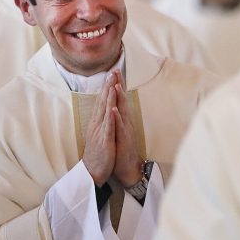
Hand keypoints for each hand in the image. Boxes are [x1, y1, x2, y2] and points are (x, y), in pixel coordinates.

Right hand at [82, 77, 115, 186]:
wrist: (92, 172)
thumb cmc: (97, 153)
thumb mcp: (98, 133)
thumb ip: (101, 121)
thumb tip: (104, 109)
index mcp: (97, 122)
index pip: (102, 101)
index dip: (106, 87)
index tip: (111, 73)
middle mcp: (97, 124)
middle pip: (102, 102)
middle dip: (108, 86)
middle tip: (112, 71)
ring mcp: (100, 132)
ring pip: (105, 111)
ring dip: (109, 97)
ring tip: (112, 83)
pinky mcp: (104, 141)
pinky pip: (108, 128)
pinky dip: (111, 117)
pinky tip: (113, 108)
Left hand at [111, 72, 141, 186]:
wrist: (127, 168)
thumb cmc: (121, 149)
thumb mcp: (117, 131)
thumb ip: (116, 118)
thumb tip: (113, 106)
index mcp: (121, 119)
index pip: (118, 99)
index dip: (116, 85)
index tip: (112, 71)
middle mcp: (125, 122)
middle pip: (122, 100)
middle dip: (119, 85)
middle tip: (116, 70)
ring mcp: (126, 131)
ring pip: (122, 112)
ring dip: (120, 98)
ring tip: (116, 85)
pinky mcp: (125, 140)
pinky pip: (120, 128)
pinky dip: (117, 118)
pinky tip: (114, 110)